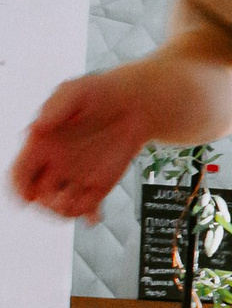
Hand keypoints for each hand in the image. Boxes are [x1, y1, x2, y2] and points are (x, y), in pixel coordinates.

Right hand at [9, 63, 167, 220]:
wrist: (136, 102)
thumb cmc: (100, 92)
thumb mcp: (75, 92)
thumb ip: (56, 108)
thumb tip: (36, 128)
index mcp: (40, 145)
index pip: (19, 174)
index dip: (18, 188)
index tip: (28, 197)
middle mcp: (54, 164)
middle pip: (37, 197)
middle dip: (45, 204)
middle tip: (64, 198)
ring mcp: (75, 176)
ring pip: (60, 206)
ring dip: (67, 211)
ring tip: (84, 202)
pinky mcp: (99, 183)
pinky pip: (88, 206)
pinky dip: (89, 215)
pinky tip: (96, 216)